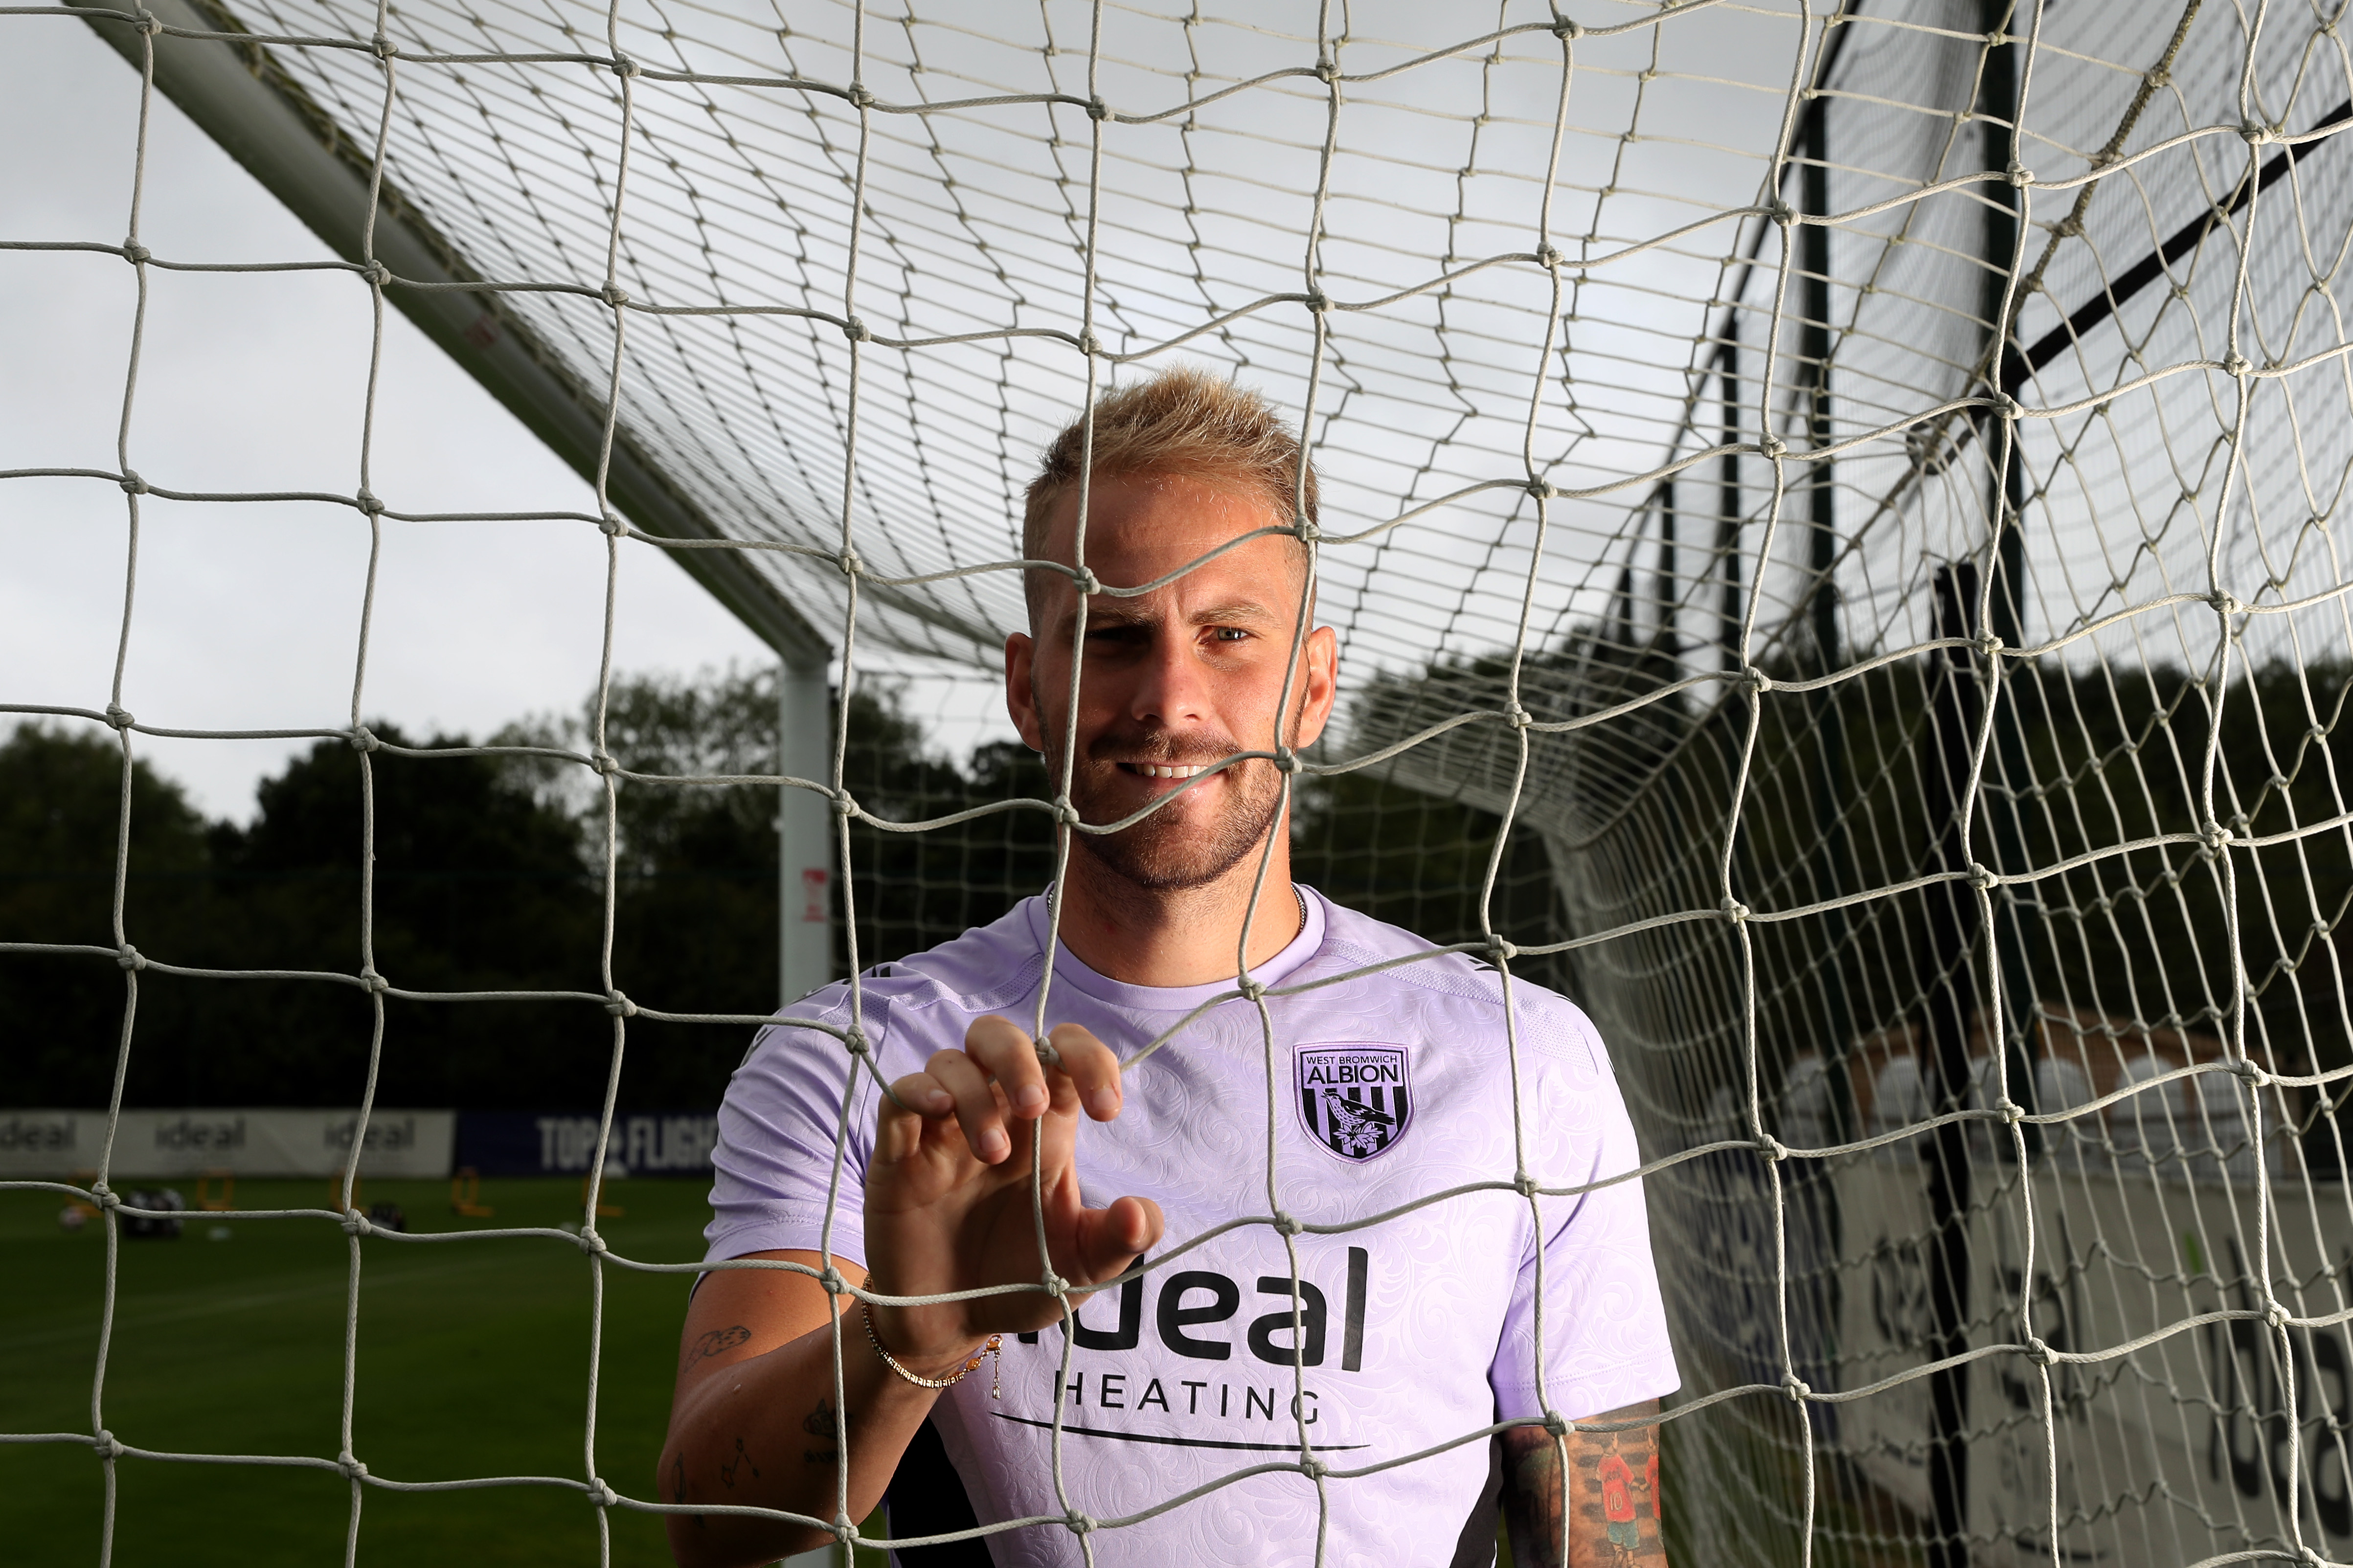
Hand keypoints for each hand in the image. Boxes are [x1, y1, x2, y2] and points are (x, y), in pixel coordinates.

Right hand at [864, 1016, 1164, 1372]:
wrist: (953, 1325)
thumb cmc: (1021, 1281)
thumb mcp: (1083, 1267)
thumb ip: (1120, 1240)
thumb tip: (1140, 1211)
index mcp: (1044, 1127)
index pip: (1063, 1055)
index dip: (1090, 1060)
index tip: (1108, 1111)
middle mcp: (993, 1115)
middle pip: (997, 1037)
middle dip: (1019, 1058)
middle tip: (1036, 1107)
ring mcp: (942, 1132)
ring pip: (949, 1062)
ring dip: (975, 1094)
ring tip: (993, 1153)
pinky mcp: (898, 1157)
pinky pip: (897, 1097)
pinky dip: (917, 1091)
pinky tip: (939, 1112)